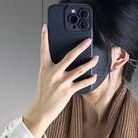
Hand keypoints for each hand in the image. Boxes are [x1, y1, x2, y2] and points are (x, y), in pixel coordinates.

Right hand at [22, 23, 97, 137]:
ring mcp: (61, 82)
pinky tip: (94, 76)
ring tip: (96, 58)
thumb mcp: (44, 77)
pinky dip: (90, 79)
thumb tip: (64, 60)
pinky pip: (82, 83)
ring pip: (79, 69)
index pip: (43, 49)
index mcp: (45, 68)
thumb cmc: (43, 93)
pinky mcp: (68, 91)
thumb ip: (51, 67)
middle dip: (80, 47)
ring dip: (90, 63)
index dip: (43, 37)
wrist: (41, 110)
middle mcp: (53, 73)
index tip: (45, 27)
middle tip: (88, 40)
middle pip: (69, 56)